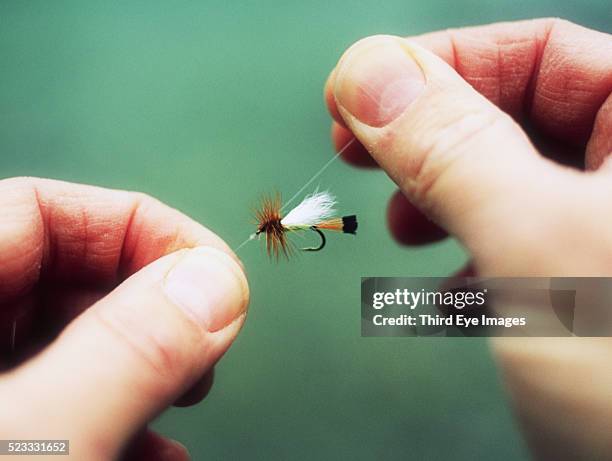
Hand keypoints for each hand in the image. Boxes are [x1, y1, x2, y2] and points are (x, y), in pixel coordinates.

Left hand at [0, 178, 248, 459]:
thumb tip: (217, 284)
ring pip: (75, 343)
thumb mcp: (33, 437)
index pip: (40, 209)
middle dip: (155, 303)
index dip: (136, 226)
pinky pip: (64, 403)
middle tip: (207, 344)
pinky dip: (121, 417)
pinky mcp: (4, 431)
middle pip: (67, 276)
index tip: (211, 275)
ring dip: (150, 364)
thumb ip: (124, 352)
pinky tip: (158, 448)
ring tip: (191, 394)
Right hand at [325, 19, 611, 459]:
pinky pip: (520, 248)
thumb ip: (451, 149)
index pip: (538, 54)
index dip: (437, 65)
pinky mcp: (598, 293)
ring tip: (403, 230)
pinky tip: (450, 294)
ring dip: (443, 200)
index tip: (358, 94)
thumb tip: (367, 71)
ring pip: (512, 186)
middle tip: (359, 153)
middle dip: (430, 137)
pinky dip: (471, 260)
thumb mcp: (536, 244)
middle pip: (519, 117)